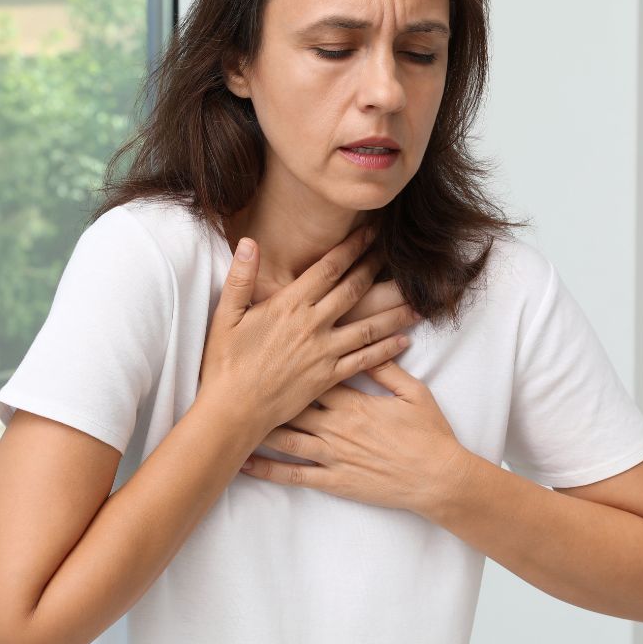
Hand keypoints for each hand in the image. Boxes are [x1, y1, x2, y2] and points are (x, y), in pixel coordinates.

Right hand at [196, 225, 423, 434]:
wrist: (233, 410)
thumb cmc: (225, 363)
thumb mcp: (226, 316)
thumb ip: (241, 278)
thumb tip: (249, 242)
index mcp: (289, 305)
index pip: (328, 268)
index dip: (352, 248)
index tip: (371, 233)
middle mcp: (312, 325)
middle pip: (354, 290)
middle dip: (376, 269)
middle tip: (397, 254)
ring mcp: (324, 352)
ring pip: (368, 326)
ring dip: (394, 312)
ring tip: (417, 300)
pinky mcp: (329, 378)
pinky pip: (365, 361)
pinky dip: (387, 350)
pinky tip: (404, 341)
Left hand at [238, 357, 472, 516]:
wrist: (438, 478)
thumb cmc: (429, 434)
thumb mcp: (413, 393)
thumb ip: (387, 369)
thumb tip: (371, 342)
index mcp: (354, 401)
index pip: (312, 374)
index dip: (289, 361)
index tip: (267, 347)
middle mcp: (336, 425)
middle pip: (290, 403)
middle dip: (264, 391)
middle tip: (236, 379)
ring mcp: (332, 455)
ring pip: (285, 437)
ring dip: (256, 427)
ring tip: (229, 417)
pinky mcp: (333, 480)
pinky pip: (294, 475)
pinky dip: (267, 469)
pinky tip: (245, 464)